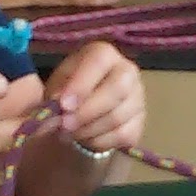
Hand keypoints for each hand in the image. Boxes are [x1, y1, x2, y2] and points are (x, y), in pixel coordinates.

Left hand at [44, 40, 145, 159]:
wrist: (83, 110)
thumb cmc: (69, 91)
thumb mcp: (57, 85)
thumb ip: (56, 92)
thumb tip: (56, 105)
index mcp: (104, 54)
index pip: (99, 61)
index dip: (82, 84)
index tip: (63, 105)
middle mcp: (127, 70)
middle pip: (118, 88)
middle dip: (88, 110)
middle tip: (65, 125)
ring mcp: (138, 98)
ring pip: (118, 117)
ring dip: (88, 130)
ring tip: (67, 134)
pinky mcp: (140, 123)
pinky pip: (123, 135)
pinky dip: (99, 142)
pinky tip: (85, 139)